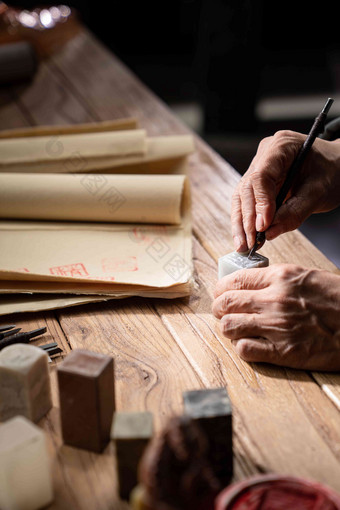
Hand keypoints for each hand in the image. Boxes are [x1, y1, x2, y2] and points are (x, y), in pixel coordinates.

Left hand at [212, 264, 339, 370]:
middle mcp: (273, 299)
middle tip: (223, 312)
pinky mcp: (283, 352)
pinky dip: (242, 347)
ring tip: (237, 329)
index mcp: (280, 277)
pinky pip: (244, 350)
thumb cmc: (337, 300)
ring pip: (228, 326)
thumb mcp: (306, 277)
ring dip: (228, 328)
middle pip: (225, 303)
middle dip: (219, 308)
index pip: (233, 280)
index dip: (221, 289)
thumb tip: (249, 285)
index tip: (221, 294)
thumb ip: (276, 279)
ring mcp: (276, 326)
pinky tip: (250, 344)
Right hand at [231, 130, 339, 250]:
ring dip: (241, 223)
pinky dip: (246, 221)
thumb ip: (294, 212)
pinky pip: (246, 202)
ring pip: (241, 197)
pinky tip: (245, 239)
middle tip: (251, 242)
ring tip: (243, 246)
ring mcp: (259, 166)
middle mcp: (265, 154)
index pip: (261, 176)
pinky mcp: (258, 182)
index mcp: (281, 146)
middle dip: (247, 218)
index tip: (263, 227)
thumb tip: (268, 232)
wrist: (337, 166)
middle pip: (247, 188)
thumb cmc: (332, 171)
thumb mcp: (319, 193)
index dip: (260, 204)